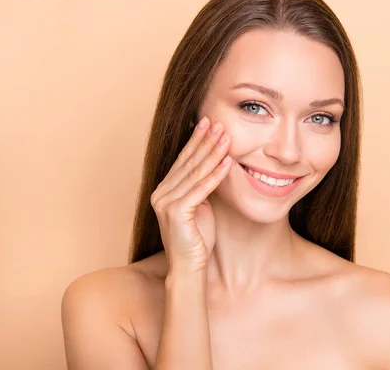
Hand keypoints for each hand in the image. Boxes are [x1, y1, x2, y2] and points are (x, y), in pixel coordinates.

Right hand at [150, 116, 232, 272]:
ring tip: (226, 136)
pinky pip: (201, 189)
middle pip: (188, 162)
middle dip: (205, 141)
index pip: (182, 160)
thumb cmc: (197, 239)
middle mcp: (161, 193)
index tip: (207, 123)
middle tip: (218, 122)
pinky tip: (228, 162)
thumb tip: (213, 165)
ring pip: (195, 172)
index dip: (196, 141)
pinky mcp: (176, 212)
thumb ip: (200, 187)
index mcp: (164, 190)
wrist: (189, 267)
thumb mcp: (199, 207)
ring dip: (213, 152)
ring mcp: (166, 202)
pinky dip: (216, 174)